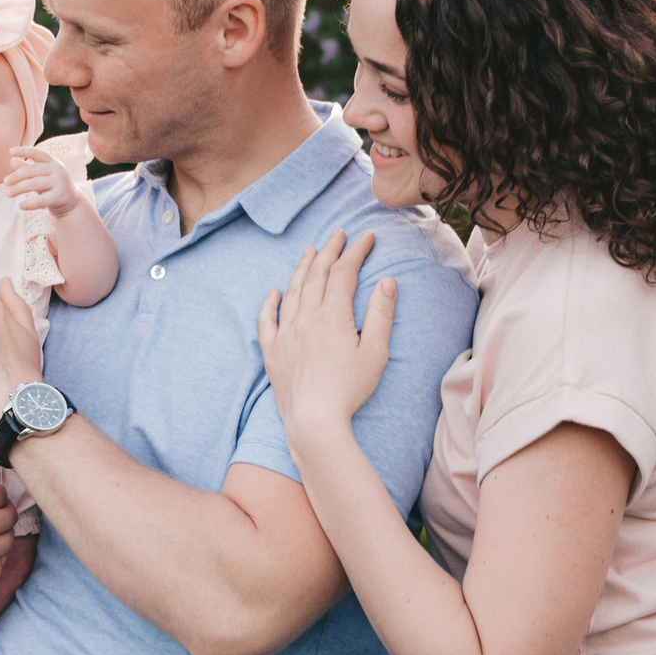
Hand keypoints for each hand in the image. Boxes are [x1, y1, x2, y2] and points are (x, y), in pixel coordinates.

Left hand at [4, 145, 82, 215]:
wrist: (72, 205)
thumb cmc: (52, 188)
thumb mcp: (40, 177)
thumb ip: (27, 169)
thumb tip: (11, 160)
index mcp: (53, 163)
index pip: (38, 153)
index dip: (25, 151)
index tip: (10, 151)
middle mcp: (58, 170)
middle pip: (33, 170)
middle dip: (17, 175)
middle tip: (5, 182)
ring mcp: (60, 183)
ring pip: (35, 183)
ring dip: (19, 188)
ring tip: (8, 193)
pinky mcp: (59, 197)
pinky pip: (41, 200)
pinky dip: (29, 203)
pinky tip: (20, 206)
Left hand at [257, 228, 395, 429]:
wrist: (314, 420)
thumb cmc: (349, 389)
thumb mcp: (375, 352)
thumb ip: (381, 314)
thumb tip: (387, 281)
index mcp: (332, 315)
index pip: (344, 272)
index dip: (356, 251)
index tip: (367, 237)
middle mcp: (305, 318)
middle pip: (317, 274)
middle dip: (329, 250)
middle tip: (338, 234)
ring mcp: (285, 334)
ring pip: (292, 291)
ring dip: (302, 268)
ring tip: (310, 252)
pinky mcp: (272, 352)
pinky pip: (267, 321)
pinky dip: (270, 303)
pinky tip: (273, 293)